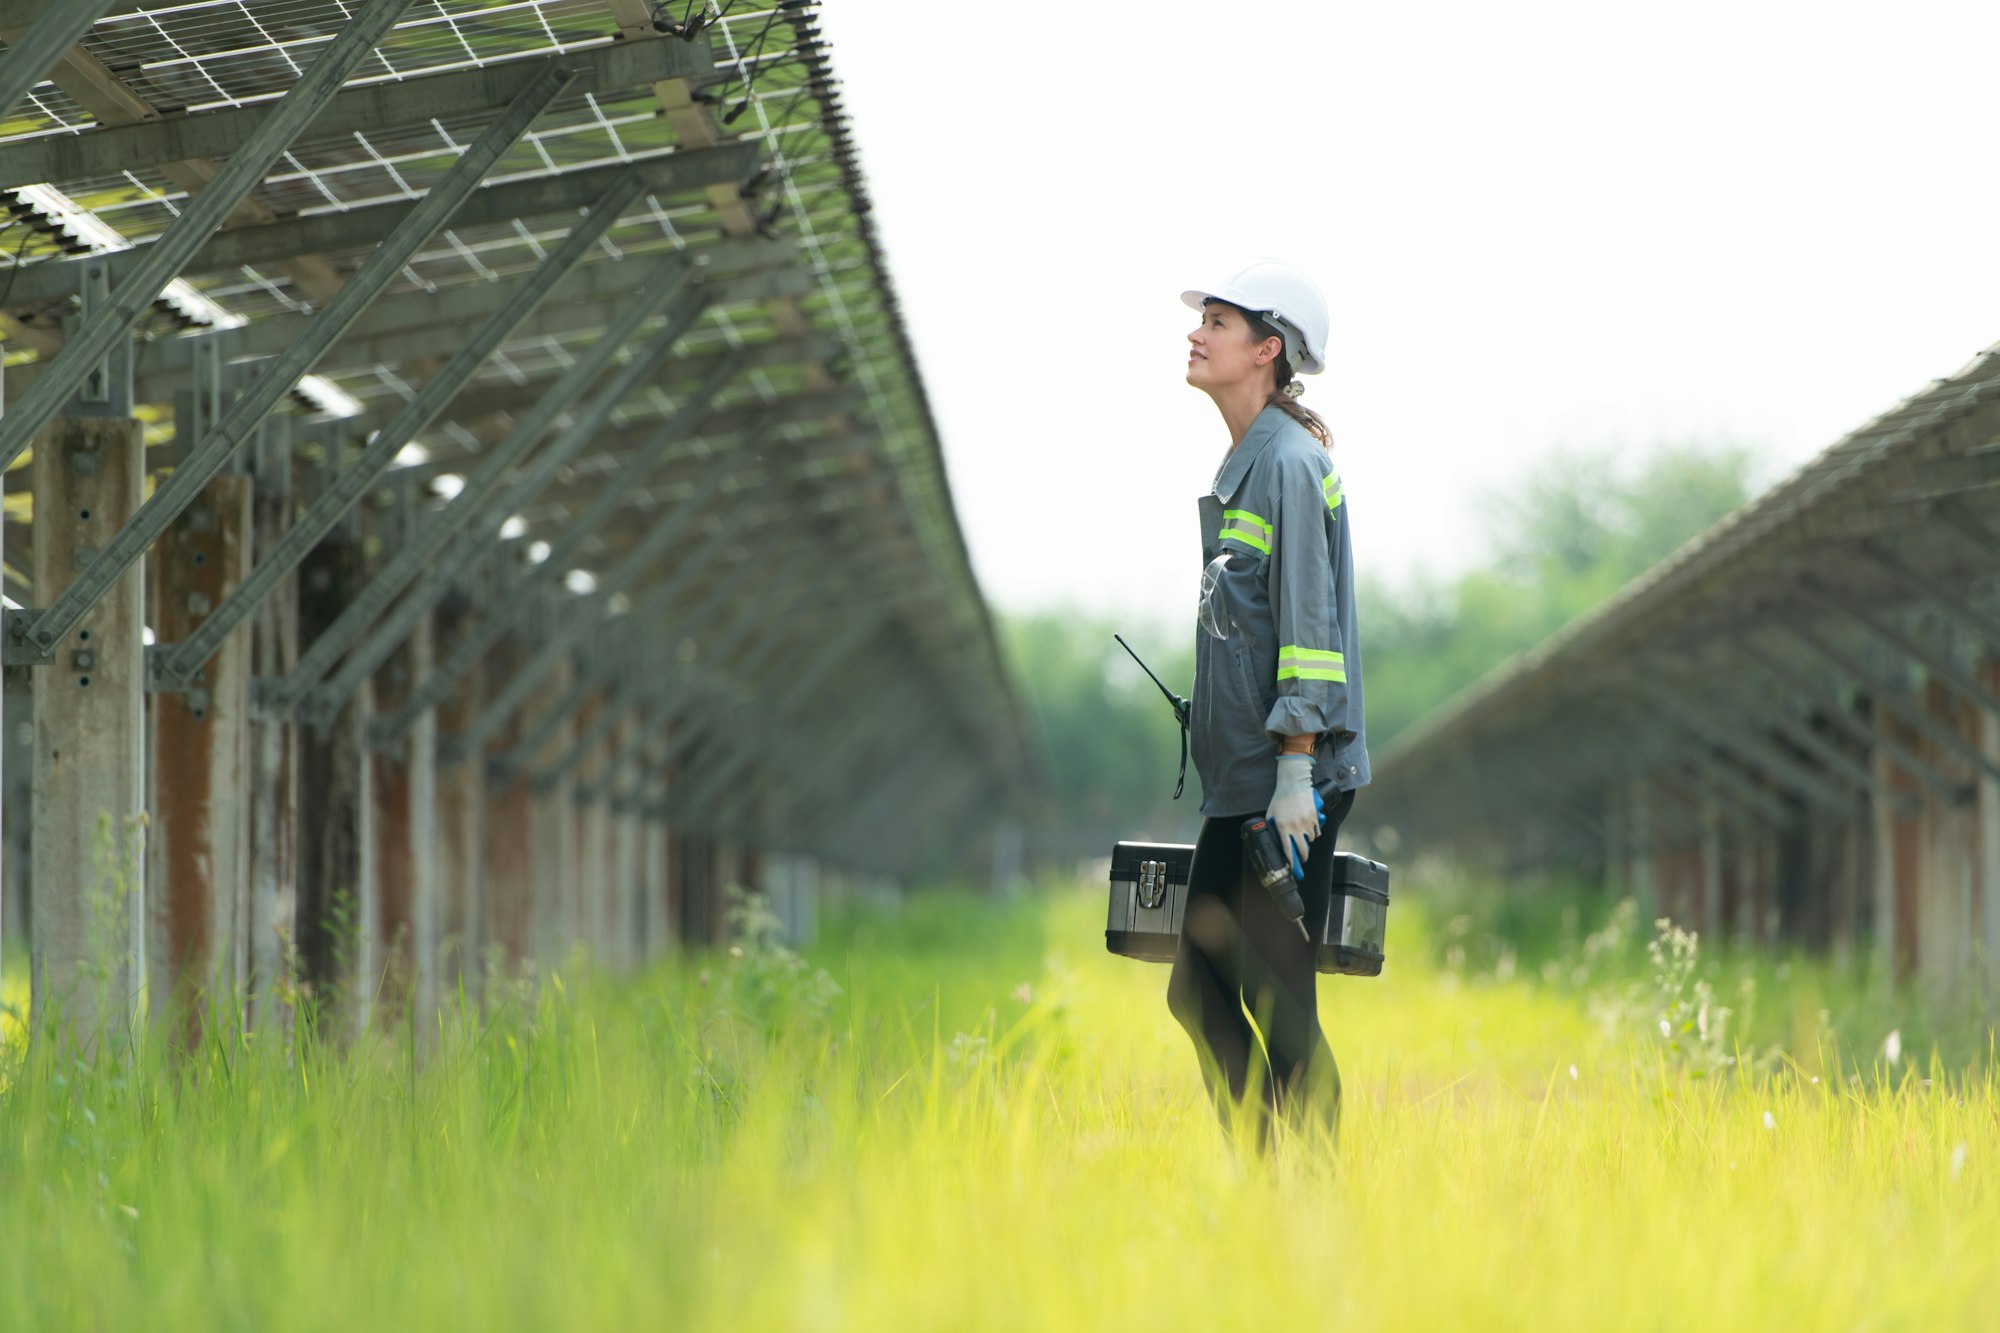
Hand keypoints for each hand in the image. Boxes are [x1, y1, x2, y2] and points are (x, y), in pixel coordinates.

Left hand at [1267, 753, 1319, 873]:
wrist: (1294, 784)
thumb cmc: (1281, 799)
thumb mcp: (1271, 814)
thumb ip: (1273, 828)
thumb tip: (1275, 840)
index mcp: (1282, 827)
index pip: (1288, 850)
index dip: (1292, 863)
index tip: (1294, 870)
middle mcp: (1295, 827)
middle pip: (1303, 850)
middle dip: (1303, 857)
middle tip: (1302, 859)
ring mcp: (1306, 822)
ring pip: (1311, 841)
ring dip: (1307, 842)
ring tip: (1303, 838)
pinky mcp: (1315, 818)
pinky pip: (1317, 832)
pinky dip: (1314, 833)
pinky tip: (1310, 830)